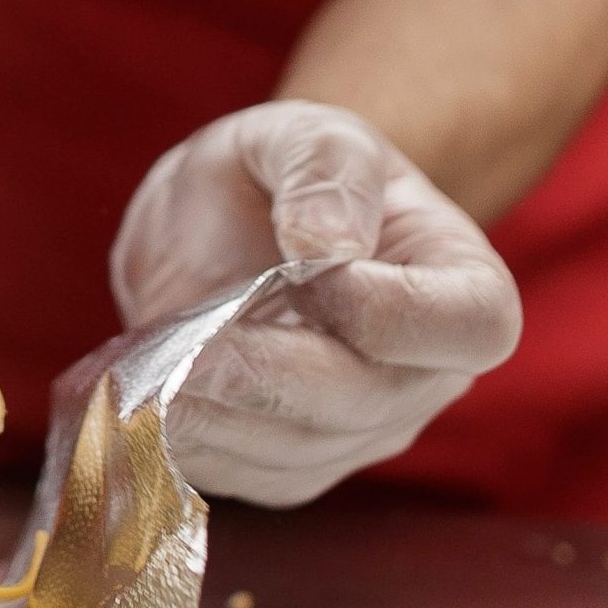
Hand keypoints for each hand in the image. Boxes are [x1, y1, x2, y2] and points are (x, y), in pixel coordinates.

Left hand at [110, 102, 521, 506]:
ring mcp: (360, 431)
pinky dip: (186, 443)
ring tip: (148, 375)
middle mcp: (425, 375)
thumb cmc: (288, 171)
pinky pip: (245, 475)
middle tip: (188, 349)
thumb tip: (328, 244)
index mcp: (463, 285)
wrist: (228, 223)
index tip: (303, 271)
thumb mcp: (305, 132)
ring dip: (215, 417)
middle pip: (366, 403)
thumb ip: (324, 169)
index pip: (468, 327)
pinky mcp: (290, 465)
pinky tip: (139, 406)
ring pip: (297, 452)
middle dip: (269, 376)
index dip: (385, 312)